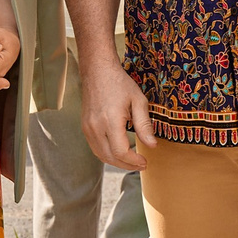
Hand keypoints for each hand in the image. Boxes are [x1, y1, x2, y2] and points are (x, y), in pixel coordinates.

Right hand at [80, 57, 155, 171]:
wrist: (97, 71)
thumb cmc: (119, 83)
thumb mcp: (138, 101)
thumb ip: (144, 125)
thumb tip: (152, 145)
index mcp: (110, 120)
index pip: (120, 151)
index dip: (133, 161)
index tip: (145, 161)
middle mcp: (96, 127)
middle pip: (110, 157)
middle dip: (127, 165)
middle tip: (141, 164)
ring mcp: (88, 128)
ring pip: (101, 155)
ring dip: (116, 162)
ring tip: (131, 161)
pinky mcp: (85, 127)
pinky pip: (95, 147)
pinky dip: (107, 154)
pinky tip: (119, 152)